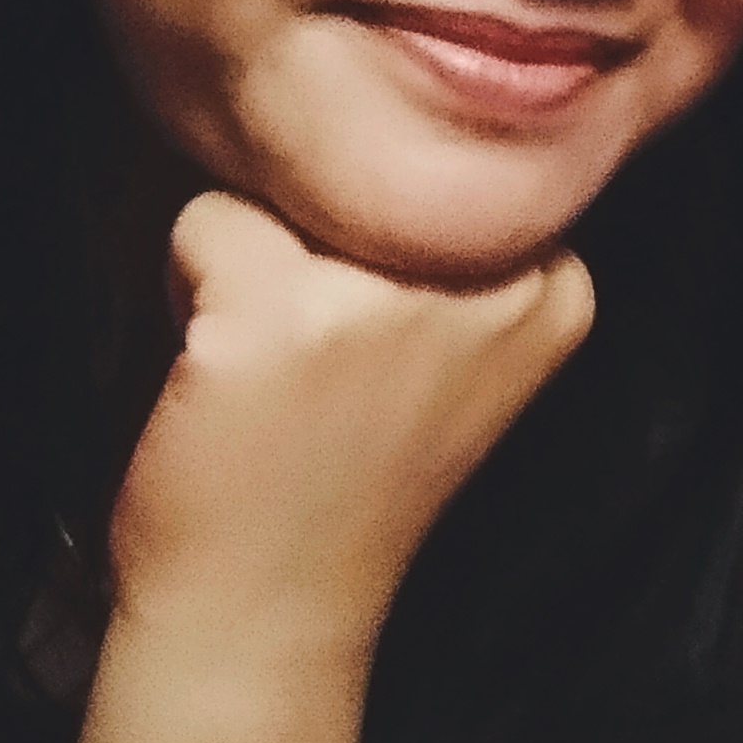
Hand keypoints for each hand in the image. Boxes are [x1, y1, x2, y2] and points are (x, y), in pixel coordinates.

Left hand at [110, 190, 594, 657]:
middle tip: (316, 364)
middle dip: (321, 242)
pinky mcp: (275, 314)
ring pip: (283, 189)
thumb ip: (459, 257)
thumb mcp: (461, 355)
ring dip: (250, 261)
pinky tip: (223, 382)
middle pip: (368, 170)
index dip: (389, 239)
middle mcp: (489, 279)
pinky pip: (202, 224)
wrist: (267, 617)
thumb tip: (378, 125)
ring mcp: (385, 298)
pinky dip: (187, 291)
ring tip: (268, 368)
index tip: (379, 342)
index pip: (447, 171)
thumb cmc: (348, 478)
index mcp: (556, 285)